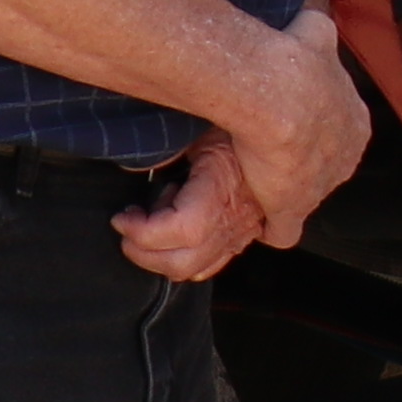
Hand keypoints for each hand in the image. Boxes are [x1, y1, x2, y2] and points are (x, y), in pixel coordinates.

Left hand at [115, 137, 257, 283]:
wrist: (279, 138)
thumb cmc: (238, 129)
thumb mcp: (201, 132)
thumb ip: (169, 152)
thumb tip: (132, 165)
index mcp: (222, 189)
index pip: (179, 229)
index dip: (141, 230)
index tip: (122, 216)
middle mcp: (233, 220)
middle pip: (181, 262)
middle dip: (141, 251)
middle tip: (127, 228)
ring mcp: (240, 233)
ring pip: (193, 271)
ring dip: (159, 258)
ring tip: (149, 228)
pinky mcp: (242, 238)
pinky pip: (208, 267)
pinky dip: (182, 261)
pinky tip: (173, 238)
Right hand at [205, 10, 362, 252]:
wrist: (279, 93)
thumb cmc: (296, 64)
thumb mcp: (317, 37)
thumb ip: (319, 37)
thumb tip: (314, 25)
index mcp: (355, 123)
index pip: (337, 137)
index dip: (311, 134)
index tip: (289, 128)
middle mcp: (346, 157)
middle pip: (324, 167)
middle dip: (300, 163)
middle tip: (269, 155)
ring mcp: (322, 186)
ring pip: (306, 194)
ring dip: (282, 190)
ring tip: (258, 184)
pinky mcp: (293, 209)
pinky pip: (284, 230)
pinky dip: (271, 226)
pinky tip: (258, 221)